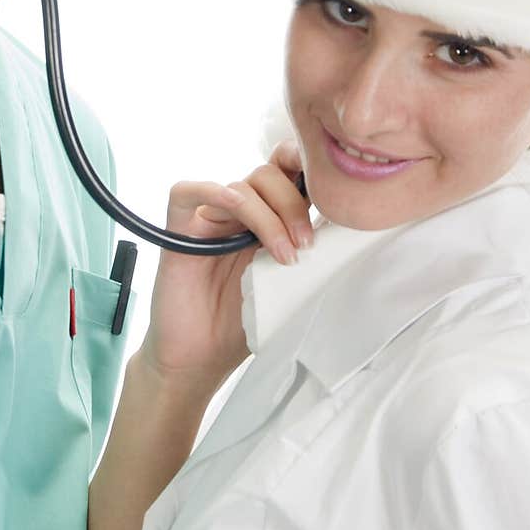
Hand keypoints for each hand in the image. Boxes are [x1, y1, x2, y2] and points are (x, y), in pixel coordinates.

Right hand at [139, 139, 311, 398]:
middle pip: (268, 174)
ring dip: (269, 216)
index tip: (331, 202)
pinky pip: (187, 192)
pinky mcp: (178, 229)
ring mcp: (208, 218)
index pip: (286, 170)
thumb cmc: (242, 325)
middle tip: (306, 244)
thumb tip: (351, 233)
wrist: (201, 359)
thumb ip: (308, 252)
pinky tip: (234, 214)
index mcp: (267, 218)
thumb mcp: (290, 284)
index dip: (307, 170)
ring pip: (241, 186)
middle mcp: (238, 212)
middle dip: (294, 204)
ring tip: (284, 255)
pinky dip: (213, 193)